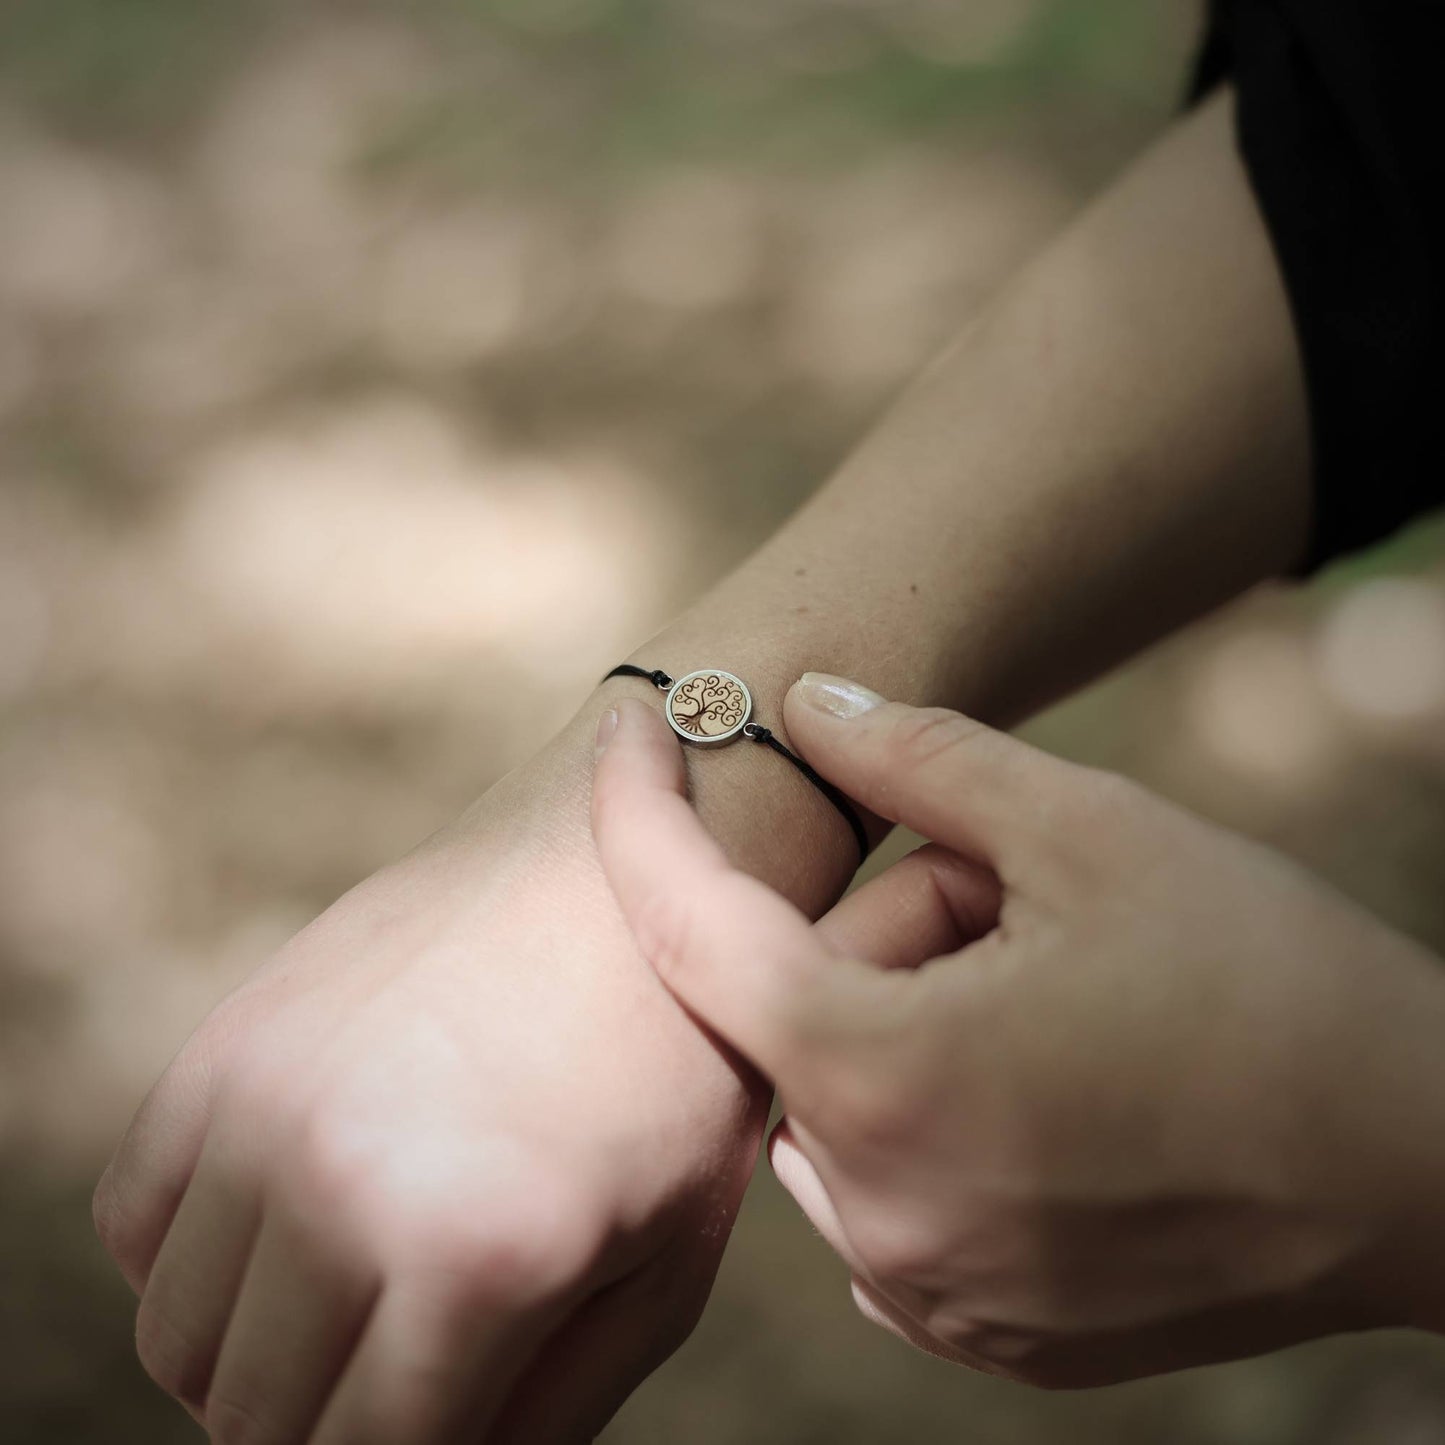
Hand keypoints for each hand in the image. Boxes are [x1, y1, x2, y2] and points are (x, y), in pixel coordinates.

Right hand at [92, 706, 769, 1443]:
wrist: (620, 877)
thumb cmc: (670, 1077)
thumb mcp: (661, 1267)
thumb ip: (543, 1417)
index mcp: (483, 1254)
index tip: (430, 1420)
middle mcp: (352, 1181)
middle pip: (252, 1417)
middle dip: (323, 1427)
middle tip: (395, 1377)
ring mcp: (274, 1100)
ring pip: (176, 1337)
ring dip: (248, 1355)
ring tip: (345, 1308)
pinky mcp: (231, 1037)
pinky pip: (132, 1215)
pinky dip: (189, 1257)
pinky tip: (286, 1223)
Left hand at [590, 676, 1444, 1386]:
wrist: (1423, 1166)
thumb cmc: (1266, 982)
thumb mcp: (1089, 829)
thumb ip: (918, 758)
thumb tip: (803, 702)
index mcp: (877, 1076)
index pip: (686, 930)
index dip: (639, 812)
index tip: (634, 728)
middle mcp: (873, 1208)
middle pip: (792, 1015)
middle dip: (871, 933)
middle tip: (1006, 897)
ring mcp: (922, 1287)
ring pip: (837, 1099)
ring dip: (902, 1026)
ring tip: (1049, 996)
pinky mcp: (976, 1330)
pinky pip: (883, 1186)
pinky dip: (926, 1111)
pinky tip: (1047, 1083)